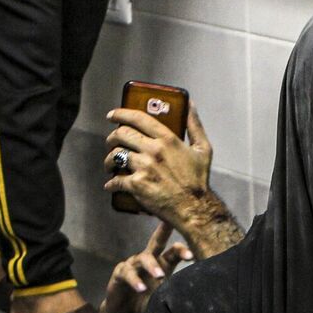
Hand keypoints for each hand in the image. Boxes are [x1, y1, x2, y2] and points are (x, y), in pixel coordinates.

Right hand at [102, 221, 192, 312]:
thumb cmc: (149, 302)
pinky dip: (135, 281)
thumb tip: (198, 295)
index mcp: (163, 262)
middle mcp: (148, 259)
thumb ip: (178, 292)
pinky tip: (142, 289)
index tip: (192, 256)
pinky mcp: (120, 274)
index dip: (183, 251)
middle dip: (164, 230)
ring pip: (143, 259)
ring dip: (152, 266)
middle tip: (171, 223)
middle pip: (157, 241)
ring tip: (160, 275)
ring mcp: (133, 264)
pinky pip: (127, 273)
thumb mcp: (166, 297)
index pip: (174, 251)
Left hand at [103, 105, 214, 223]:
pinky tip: (111, 185)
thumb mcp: (203, 149)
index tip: (112, 116)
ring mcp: (143, 168)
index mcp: (167, 139)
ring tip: (110, 165)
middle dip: (112, 137)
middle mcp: (153, 150)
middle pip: (122, 135)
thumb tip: (189, 104)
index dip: (121, 114)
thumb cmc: (198, 180)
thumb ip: (194, 125)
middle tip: (111, 142)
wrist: (194, 208)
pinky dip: (111, 183)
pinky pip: (116, 180)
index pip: (138, 119)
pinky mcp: (137, 185)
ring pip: (116, 156)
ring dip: (109, 160)